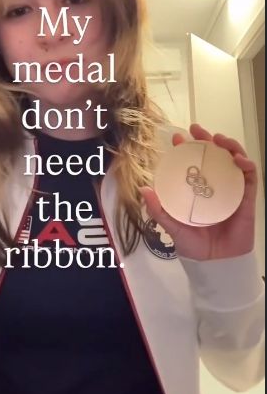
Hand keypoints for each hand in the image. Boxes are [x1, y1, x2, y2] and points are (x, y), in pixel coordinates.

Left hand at [139, 123, 257, 260]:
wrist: (215, 264)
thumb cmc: (194, 246)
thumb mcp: (172, 226)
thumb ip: (159, 210)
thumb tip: (143, 189)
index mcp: (197, 189)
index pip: (193, 162)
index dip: (187, 147)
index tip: (178, 137)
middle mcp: (215, 186)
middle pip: (214, 156)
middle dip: (207, 139)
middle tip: (197, 129)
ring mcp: (232, 190)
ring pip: (234, 161)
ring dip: (229, 146)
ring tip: (219, 139)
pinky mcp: (247, 199)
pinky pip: (250, 178)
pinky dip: (246, 164)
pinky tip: (238, 159)